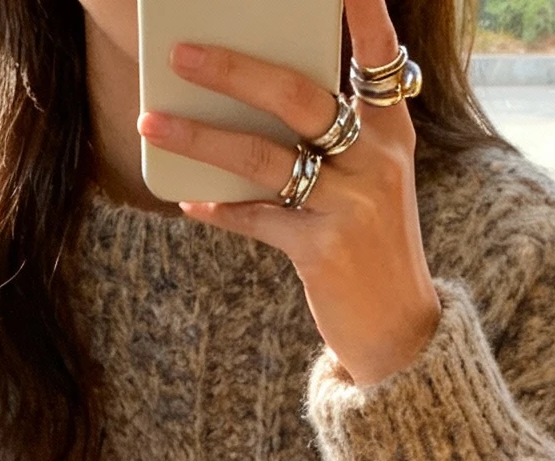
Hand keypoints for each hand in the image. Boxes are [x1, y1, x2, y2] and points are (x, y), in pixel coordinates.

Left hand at [137, 0, 440, 386]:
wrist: (400, 334)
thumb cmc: (373, 245)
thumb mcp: (371, 182)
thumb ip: (333, 139)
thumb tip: (250, 103)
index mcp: (393, 133)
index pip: (378, 57)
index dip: (363, 13)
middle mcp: (377, 160)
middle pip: (299, 96)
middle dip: (236, 70)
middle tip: (182, 53)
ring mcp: (351, 204)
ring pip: (264, 155)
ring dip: (202, 138)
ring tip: (154, 122)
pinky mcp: (323, 250)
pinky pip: (258, 217)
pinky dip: (220, 209)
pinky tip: (190, 203)